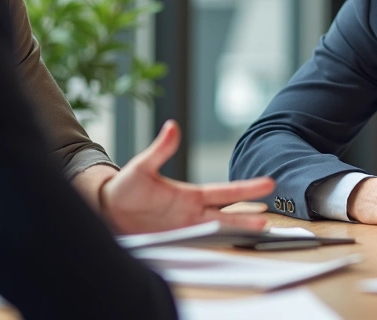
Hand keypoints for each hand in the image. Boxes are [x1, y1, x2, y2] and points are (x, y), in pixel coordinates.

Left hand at [99, 120, 274, 233]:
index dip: (246, 189)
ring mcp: (185, 229)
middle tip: (269, 219)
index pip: (224, 192)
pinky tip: (228, 250)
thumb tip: (172, 126)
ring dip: (236, 233)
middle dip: (247, 217)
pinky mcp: (174, 243)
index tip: (268, 184)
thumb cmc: (126, 186)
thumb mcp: (142, 167)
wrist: (107, 210)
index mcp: (191, 195)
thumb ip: (160, 150)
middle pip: (227, 215)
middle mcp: (193, 213)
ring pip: (218, 232)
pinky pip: (199, 246)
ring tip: (257, 234)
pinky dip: (214, 248)